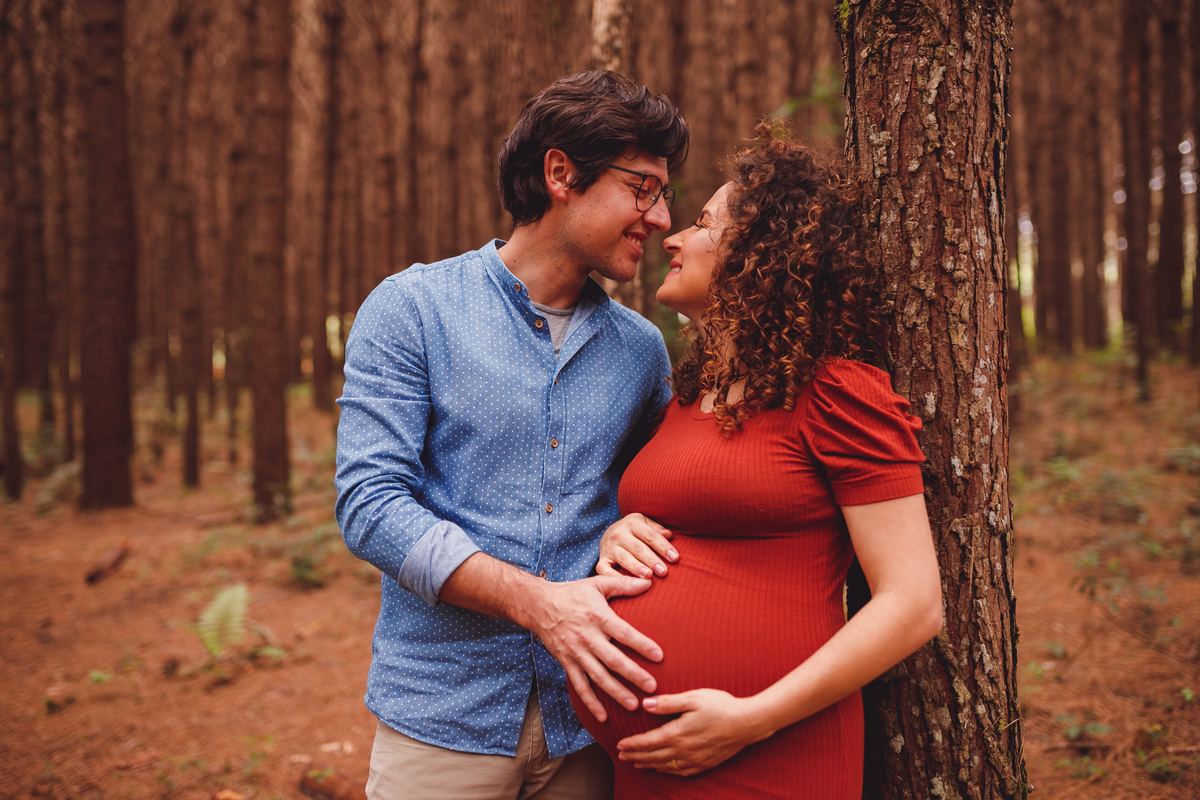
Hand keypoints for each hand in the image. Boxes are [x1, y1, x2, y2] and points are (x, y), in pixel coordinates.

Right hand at [526, 575, 662, 722]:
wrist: (539, 605)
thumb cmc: (573, 593)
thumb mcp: (598, 583)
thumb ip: (623, 584)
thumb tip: (649, 581)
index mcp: (598, 617)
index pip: (624, 633)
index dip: (641, 644)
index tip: (659, 656)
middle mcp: (587, 637)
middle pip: (613, 659)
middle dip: (633, 675)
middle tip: (653, 688)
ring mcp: (576, 652)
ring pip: (598, 676)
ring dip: (616, 692)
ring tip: (633, 705)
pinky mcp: (566, 663)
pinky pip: (579, 685)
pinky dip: (591, 702)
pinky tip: (604, 716)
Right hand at [596, 513, 676, 577]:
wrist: (609, 534)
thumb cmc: (634, 531)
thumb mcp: (645, 524)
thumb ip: (657, 529)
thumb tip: (669, 535)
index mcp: (632, 522)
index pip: (650, 535)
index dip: (663, 546)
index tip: (675, 558)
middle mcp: (618, 533)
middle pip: (637, 548)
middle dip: (651, 560)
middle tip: (663, 571)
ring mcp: (609, 547)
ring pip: (624, 558)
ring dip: (636, 568)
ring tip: (648, 576)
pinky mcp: (602, 560)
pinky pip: (605, 570)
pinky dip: (614, 577)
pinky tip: (627, 584)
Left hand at [615, 689, 772, 776]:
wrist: (748, 723)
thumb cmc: (721, 706)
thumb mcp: (693, 698)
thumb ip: (667, 702)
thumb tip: (645, 704)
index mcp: (678, 733)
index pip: (648, 742)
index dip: (632, 744)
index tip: (619, 745)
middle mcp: (684, 750)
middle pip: (653, 756)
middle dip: (635, 756)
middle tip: (621, 756)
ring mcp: (695, 759)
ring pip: (665, 766)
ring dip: (648, 764)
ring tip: (637, 763)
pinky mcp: (705, 764)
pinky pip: (681, 772)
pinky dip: (667, 771)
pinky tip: (663, 769)